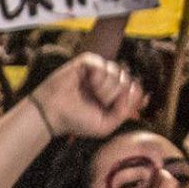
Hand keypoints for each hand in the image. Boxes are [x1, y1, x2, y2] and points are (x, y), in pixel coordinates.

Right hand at [25, 52, 144, 140]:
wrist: (53, 113)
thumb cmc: (76, 120)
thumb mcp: (107, 125)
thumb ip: (125, 110)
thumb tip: (133, 89)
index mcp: (112, 96)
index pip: (135, 89)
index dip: (135, 96)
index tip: (122, 105)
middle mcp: (106, 82)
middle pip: (128, 80)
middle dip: (116, 95)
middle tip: (99, 102)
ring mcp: (97, 71)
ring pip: (117, 72)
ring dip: (106, 87)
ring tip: (91, 93)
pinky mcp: (87, 62)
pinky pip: (104, 65)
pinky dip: (97, 77)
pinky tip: (87, 83)